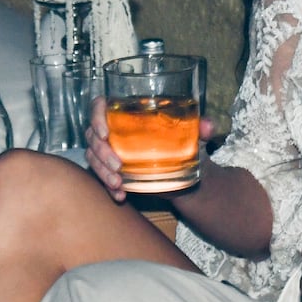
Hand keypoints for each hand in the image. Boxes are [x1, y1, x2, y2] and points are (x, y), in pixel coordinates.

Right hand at [86, 96, 214, 202]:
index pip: (100, 105)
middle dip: (101, 152)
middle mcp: (116, 130)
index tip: (105, 133)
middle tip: (118, 166)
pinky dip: (107, 187)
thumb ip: (203, 127)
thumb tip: (208, 126)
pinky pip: (100, 176)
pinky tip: (120, 195)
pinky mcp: (113, 170)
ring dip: (101, 171)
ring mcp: (111, 151)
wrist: (191, 173)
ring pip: (93, 157)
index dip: (96, 116)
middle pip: (92, 135)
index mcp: (130, 113)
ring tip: (118, 183)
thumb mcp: (196, 135)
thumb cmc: (189, 144)